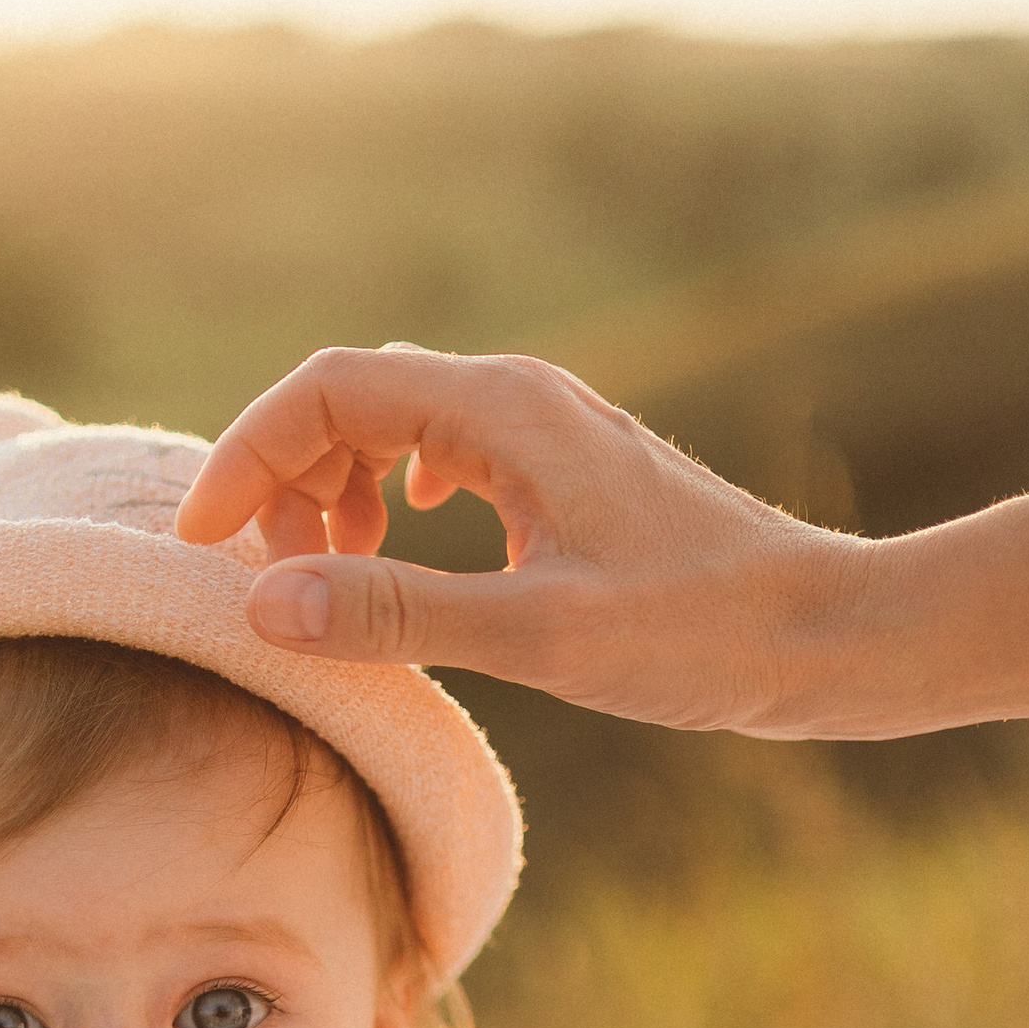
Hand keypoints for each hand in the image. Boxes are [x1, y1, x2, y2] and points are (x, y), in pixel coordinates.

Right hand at [173, 342, 833, 733]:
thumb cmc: (697, 634)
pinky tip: (406, 550)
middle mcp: (519, 397)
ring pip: (394, 423)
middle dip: (286, 479)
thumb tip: (263, 602)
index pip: (327, 391)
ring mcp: (545, 431)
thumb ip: (396, 615)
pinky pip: (442, 453)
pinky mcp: (566, 472)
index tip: (203, 546)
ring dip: (336, 490)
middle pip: (351, 398)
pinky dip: (392, 496)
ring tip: (334, 579)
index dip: (245, 458)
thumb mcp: (537, 636)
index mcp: (503, 411)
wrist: (825, 635)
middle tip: (279, 583)